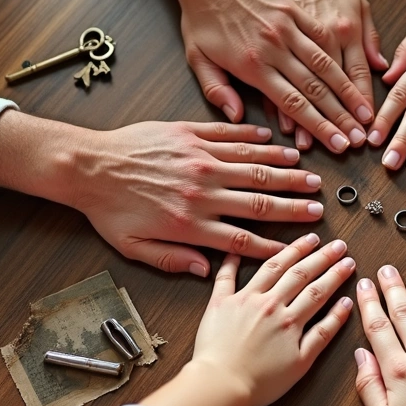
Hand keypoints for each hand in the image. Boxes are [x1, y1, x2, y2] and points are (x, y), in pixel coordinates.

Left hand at [65, 121, 323, 275]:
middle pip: (259, 199)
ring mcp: (198, 159)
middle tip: (318, 206)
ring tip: (308, 172)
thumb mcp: (134, 248)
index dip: (275, 245)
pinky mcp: (191, 135)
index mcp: (189, 224)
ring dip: (284, 169)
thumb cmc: (108, 209)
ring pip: (253, 165)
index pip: (242, 239)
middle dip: (293, 204)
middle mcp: (201, 191)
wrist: (86, 166)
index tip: (297, 247)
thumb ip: (173, 260)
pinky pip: (231, 136)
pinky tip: (276, 142)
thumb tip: (208, 271)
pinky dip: (256, 140)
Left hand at [169, 0, 368, 152]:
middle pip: (316, 89)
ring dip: (347, 91)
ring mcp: (288, 27)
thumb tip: (237, 117)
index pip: (293, 104)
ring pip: (325, 65)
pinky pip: (321, 37)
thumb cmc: (199, 16)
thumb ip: (217, 90)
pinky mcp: (294, 10)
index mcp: (252, 66)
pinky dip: (338, 57)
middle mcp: (275, 48)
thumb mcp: (197, 57)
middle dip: (341, 117)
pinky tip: (352, 74)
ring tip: (364, 113)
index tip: (338, 145)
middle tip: (359, 139)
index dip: (319, 127)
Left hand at [193, 235, 355, 405]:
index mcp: (290, 319)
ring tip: (308, 239)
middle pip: (301, 273)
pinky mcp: (221, 302)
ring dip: (293, 250)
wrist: (220, 385)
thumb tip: (344, 307)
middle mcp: (270, 303)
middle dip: (322, 256)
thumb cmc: (260, 382)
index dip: (336, 274)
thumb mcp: (302, 363)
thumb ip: (324, 332)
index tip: (348, 261)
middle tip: (337, 244)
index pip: (320, 289)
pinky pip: (227, 276)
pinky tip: (241, 249)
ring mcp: (245, 299)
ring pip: (272, 266)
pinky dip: (233, 261)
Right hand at [269, 0, 387, 149]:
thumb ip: (371, 37)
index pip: (356, 74)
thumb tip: (383, 70)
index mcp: (343, 30)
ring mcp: (288, 44)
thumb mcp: (359, 2)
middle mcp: (317, 40)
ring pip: (300, 89)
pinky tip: (285, 126)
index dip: (360, 103)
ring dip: (307, 120)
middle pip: (329, 89)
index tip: (366, 128)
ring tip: (312, 145)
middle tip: (344, 146)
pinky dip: (280, 107)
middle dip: (337, 120)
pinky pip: (275, 82)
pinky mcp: (268, 48)